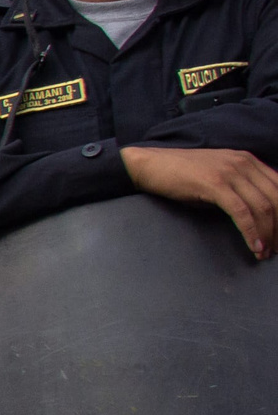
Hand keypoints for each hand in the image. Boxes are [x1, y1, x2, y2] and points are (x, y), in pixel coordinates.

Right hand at [122, 146, 277, 258]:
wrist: (149, 165)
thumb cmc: (180, 175)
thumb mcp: (218, 177)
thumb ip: (239, 188)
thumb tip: (257, 215)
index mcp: (248, 161)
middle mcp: (244, 163)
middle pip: (277, 199)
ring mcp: (230, 172)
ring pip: (262, 207)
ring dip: (268, 234)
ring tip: (265, 253)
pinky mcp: (215, 184)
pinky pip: (241, 212)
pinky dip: (251, 232)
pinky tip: (254, 247)